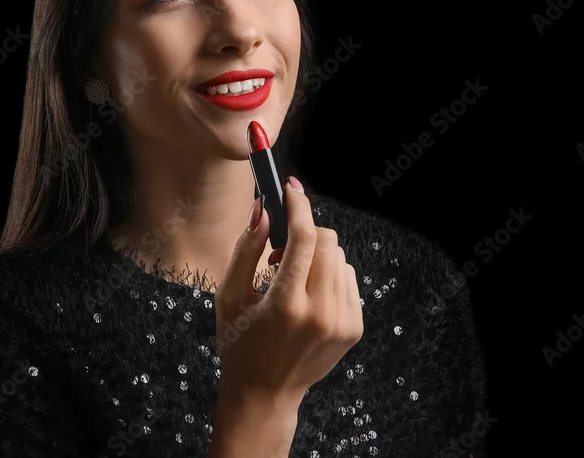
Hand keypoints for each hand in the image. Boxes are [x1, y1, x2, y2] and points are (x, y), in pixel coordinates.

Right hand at [214, 176, 362, 406]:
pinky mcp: (354, 328)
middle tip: (279, 251)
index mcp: (286, 305)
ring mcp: (342, 322)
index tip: (290, 188)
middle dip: (305, 233)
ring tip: (290, 279)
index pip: (304, 238)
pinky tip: (307, 296)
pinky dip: (328, 276)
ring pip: (339, 258)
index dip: (298, 206)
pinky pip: (348, 279)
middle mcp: (321, 313)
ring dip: (316, 256)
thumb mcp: (229, 296)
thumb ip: (246, 249)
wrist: (264, 395)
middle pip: (327, 242)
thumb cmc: (239, 343)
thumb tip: (263, 209)